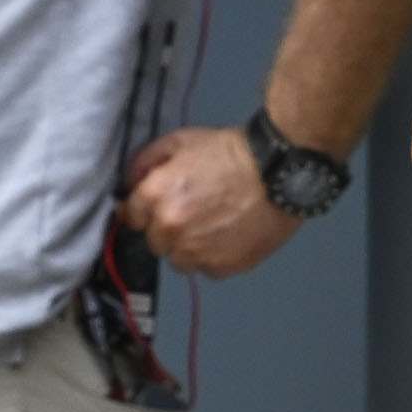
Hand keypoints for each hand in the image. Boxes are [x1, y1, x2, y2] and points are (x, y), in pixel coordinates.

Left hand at [120, 123, 298, 277]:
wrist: (280, 172)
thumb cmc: (232, 153)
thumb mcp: (181, 142)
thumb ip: (146, 162)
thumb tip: (132, 183)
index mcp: (154, 196)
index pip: (131, 218)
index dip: (147, 212)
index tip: (162, 208)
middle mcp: (170, 228)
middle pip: (156, 243)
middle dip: (170, 231)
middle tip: (196, 214)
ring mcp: (197, 251)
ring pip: (181, 261)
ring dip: (191, 249)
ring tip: (215, 229)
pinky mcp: (225, 266)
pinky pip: (209, 270)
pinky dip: (217, 258)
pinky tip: (231, 238)